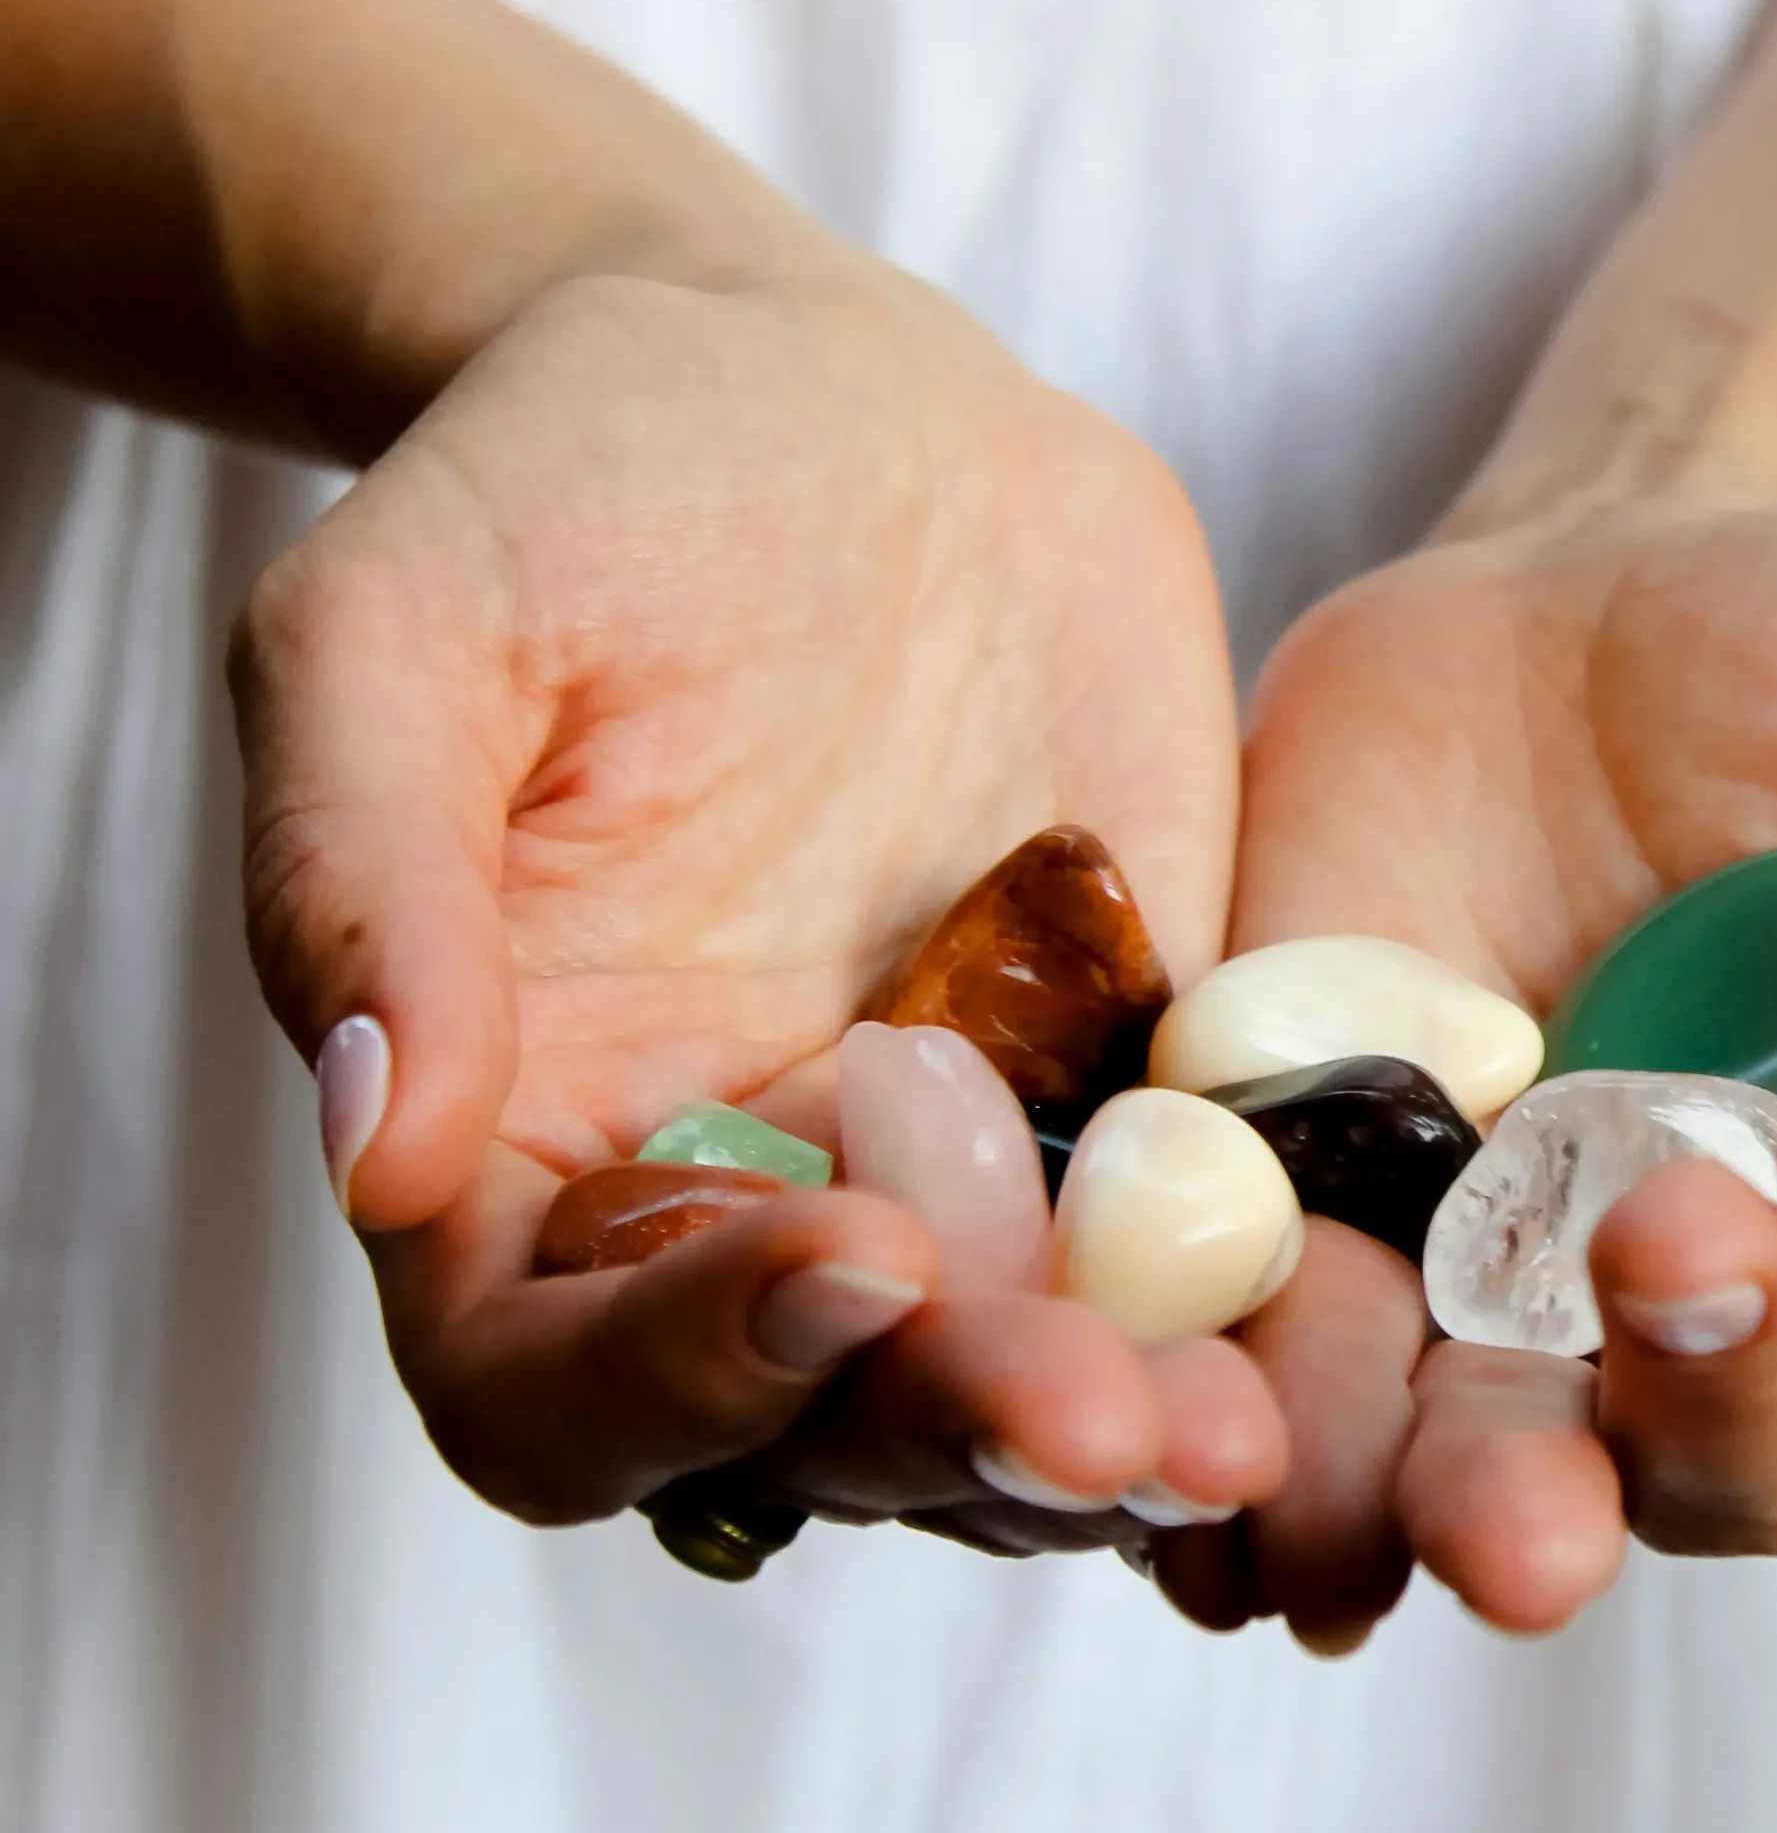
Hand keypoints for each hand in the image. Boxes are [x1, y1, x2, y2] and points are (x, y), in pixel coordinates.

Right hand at [233, 259, 1284, 1552]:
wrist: (823, 398)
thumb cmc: (563, 488)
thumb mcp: (401, 626)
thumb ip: (362, 875)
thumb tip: (371, 1148)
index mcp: (528, 1137)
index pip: (555, 1376)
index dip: (680, 1377)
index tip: (853, 1264)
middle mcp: (743, 1188)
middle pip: (826, 1420)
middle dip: (957, 1434)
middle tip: (1108, 1421)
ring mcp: (955, 1148)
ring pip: (1029, 1368)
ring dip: (1126, 1420)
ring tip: (1243, 1424)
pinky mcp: (1125, 1066)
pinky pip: (1199, 1217)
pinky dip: (1262, 1281)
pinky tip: (1357, 1292)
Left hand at [1162, 497, 1776, 1638]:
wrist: (1629, 567)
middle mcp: (1713, 1301)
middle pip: (1711, 1457)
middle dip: (1692, 1398)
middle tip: (1669, 1253)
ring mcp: (1494, 1255)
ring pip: (1471, 1451)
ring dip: (1431, 1494)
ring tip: (1393, 1501)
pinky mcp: (1314, 1176)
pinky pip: (1277, 1327)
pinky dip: (1243, 1396)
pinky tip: (1198, 1435)